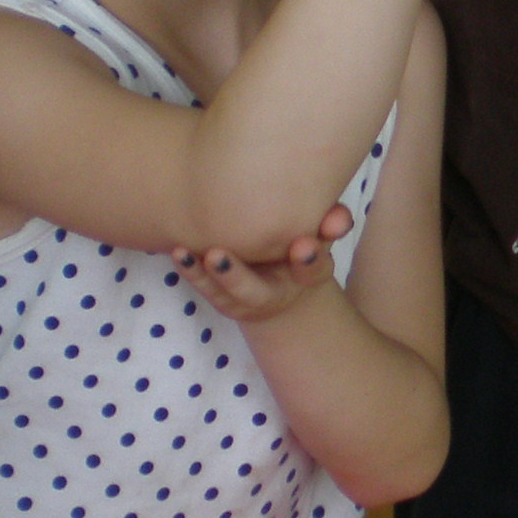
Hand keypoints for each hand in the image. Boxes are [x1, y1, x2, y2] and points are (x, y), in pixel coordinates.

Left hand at [171, 203, 351, 325]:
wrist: (278, 274)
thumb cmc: (298, 243)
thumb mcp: (320, 233)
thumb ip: (330, 222)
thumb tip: (339, 217)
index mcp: (305, 278)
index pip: (311, 271)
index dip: (309, 260)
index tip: (304, 244)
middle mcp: (274, 293)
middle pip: (255, 292)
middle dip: (236, 276)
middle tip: (216, 256)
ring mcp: (243, 299)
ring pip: (222, 293)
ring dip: (202, 275)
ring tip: (187, 254)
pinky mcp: (220, 296)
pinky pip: (203, 287)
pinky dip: (190, 271)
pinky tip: (177, 251)